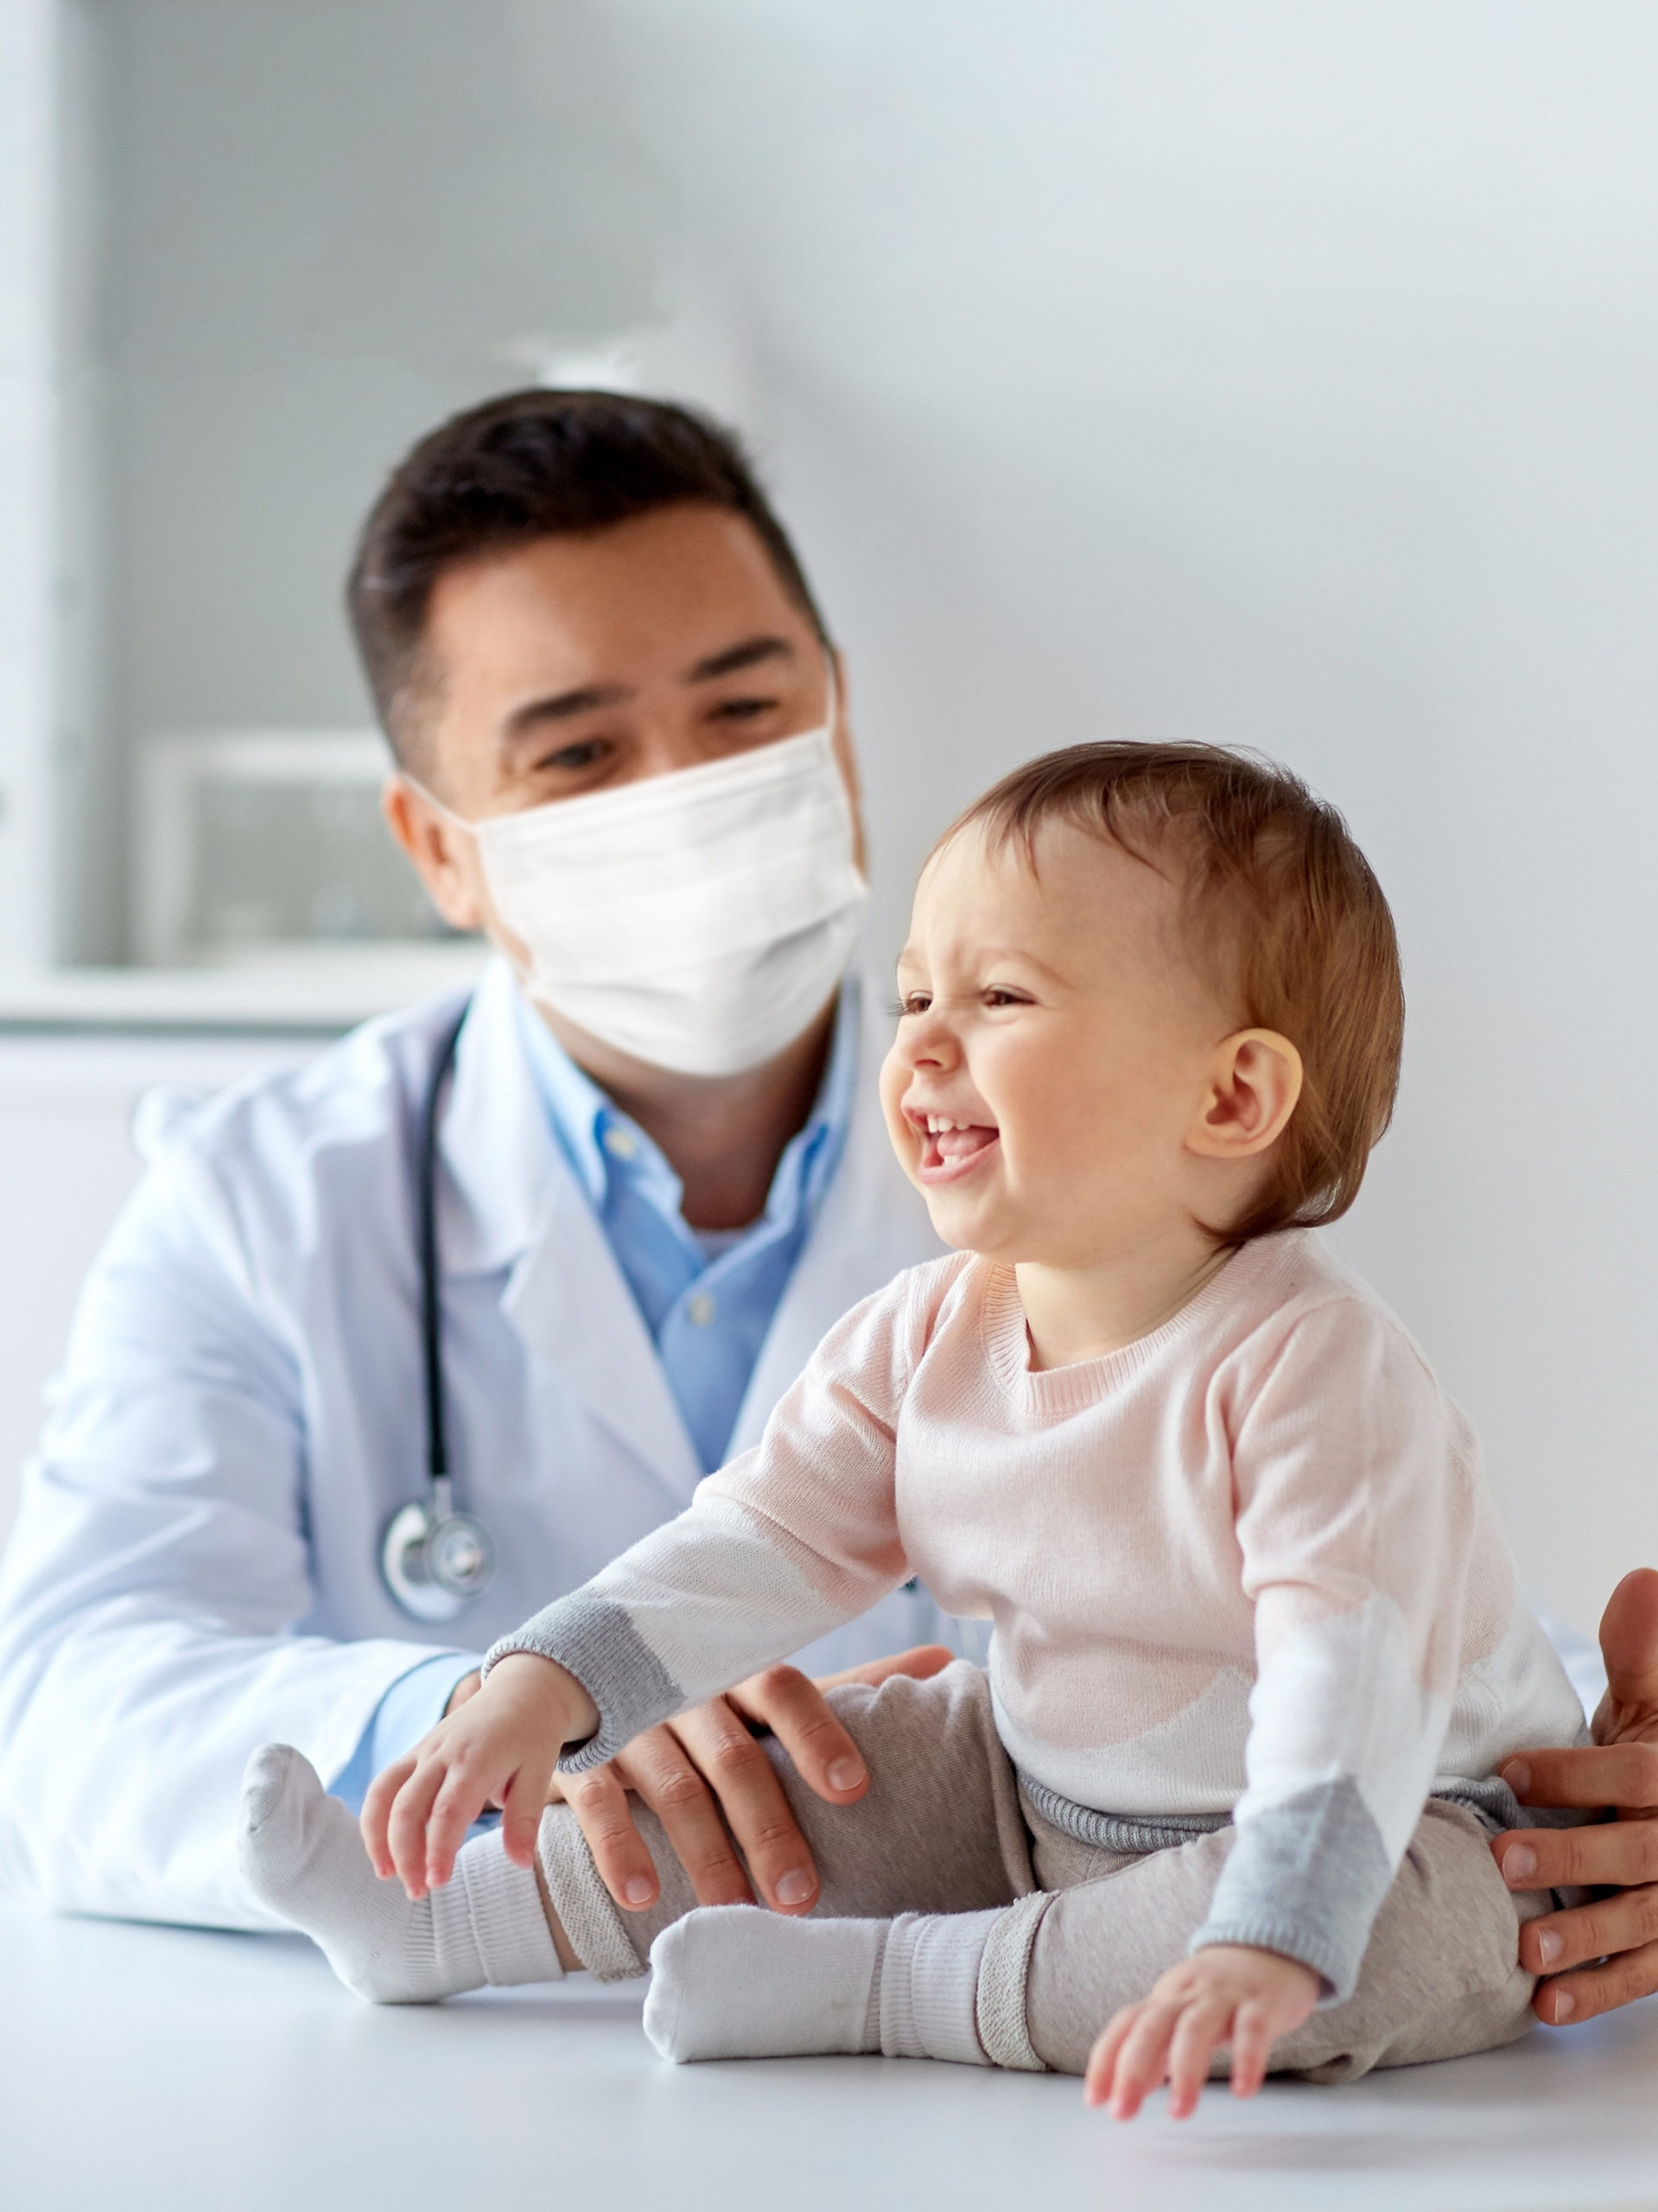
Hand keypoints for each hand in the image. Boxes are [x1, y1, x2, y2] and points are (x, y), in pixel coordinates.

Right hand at [363, 1653, 596, 1897]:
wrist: (523, 1690)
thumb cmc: (533, 1735)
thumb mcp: (540, 1772)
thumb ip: (526, 1818)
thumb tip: (520, 1864)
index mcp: (477, 1758)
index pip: (448, 1810)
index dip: (438, 1849)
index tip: (437, 1883)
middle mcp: (443, 1752)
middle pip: (408, 1806)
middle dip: (405, 1853)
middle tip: (417, 1892)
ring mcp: (425, 1750)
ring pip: (385, 1792)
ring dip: (378, 1836)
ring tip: (386, 1875)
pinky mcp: (415, 1752)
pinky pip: (384, 1784)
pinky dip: (375, 1817)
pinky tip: (384, 1849)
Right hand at [536, 1643, 954, 1916]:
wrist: (577, 1699)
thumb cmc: (704, 1711)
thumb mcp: (767, 1698)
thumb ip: (848, 1687)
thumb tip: (944, 1660)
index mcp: (737, 1671)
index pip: (785, 1690)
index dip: (820, 1735)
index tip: (854, 1789)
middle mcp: (684, 1691)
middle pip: (735, 1756)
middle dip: (770, 1827)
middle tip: (801, 1894)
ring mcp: (628, 1723)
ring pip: (674, 1787)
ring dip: (705, 1854)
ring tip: (733, 1912)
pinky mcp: (579, 1761)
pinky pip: (597, 1803)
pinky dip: (620, 1849)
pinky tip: (645, 1896)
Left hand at [1084, 1945, 1318, 2118]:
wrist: (1270, 1946)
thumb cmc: (1220, 1990)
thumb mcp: (1183, 2013)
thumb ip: (1157, 2051)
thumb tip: (1131, 2089)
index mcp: (1166, 1997)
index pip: (1126, 2024)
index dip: (1105, 2059)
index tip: (1093, 2099)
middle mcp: (1188, 1994)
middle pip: (1152, 2025)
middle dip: (1133, 2069)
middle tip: (1123, 2112)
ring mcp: (1224, 1996)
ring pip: (1196, 2028)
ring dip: (1185, 2071)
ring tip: (1180, 2112)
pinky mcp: (1261, 2003)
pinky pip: (1251, 2030)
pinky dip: (1245, 2059)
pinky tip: (1242, 2090)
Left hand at [1491, 1567, 1657, 2024]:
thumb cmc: (1654, 1751)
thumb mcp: (1653, 1700)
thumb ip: (1641, 1653)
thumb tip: (1643, 1581)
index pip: (1636, 1775)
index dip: (1574, 1773)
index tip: (1508, 1772)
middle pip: (1641, 1854)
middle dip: (1577, 1858)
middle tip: (1506, 1860)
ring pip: (1645, 1924)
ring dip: (1587, 1940)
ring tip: (1527, 1952)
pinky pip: (1646, 1977)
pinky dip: (1599, 1994)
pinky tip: (1548, 2007)